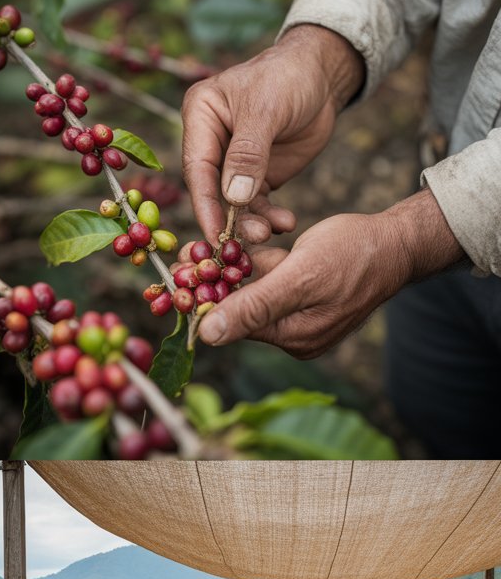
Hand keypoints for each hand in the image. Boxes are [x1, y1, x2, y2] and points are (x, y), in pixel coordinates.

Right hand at [181, 24, 363, 244]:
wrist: (325, 75)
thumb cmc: (290, 76)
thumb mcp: (267, 109)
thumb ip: (248, 154)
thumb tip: (234, 198)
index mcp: (201, 117)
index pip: (197, 168)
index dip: (205, 204)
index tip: (215, 234)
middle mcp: (211, 143)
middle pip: (212, 191)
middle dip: (229, 218)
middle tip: (248, 241)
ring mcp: (232, 163)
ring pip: (234, 203)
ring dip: (251, 222)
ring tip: (271, 232)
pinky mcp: (256, 176)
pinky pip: (257, 203)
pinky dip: (269, 216)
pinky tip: (284, 223)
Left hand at [196, 188, 467, 355]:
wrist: (400, 242)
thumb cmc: (356, 255)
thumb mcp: (300, 278)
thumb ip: (254, 306)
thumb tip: (206, 335)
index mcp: (292, 337)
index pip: (233, 323)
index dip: (202, 297)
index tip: (178, 272)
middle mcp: (292, 333)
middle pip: (238, 307)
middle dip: (211, 280)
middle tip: (185, 253)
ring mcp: (298, 314)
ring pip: (251, 289)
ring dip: (230, 266)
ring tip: (199, 247)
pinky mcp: (302, 294)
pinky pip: (269, 280)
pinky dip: (256, 262)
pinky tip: (241, 244)